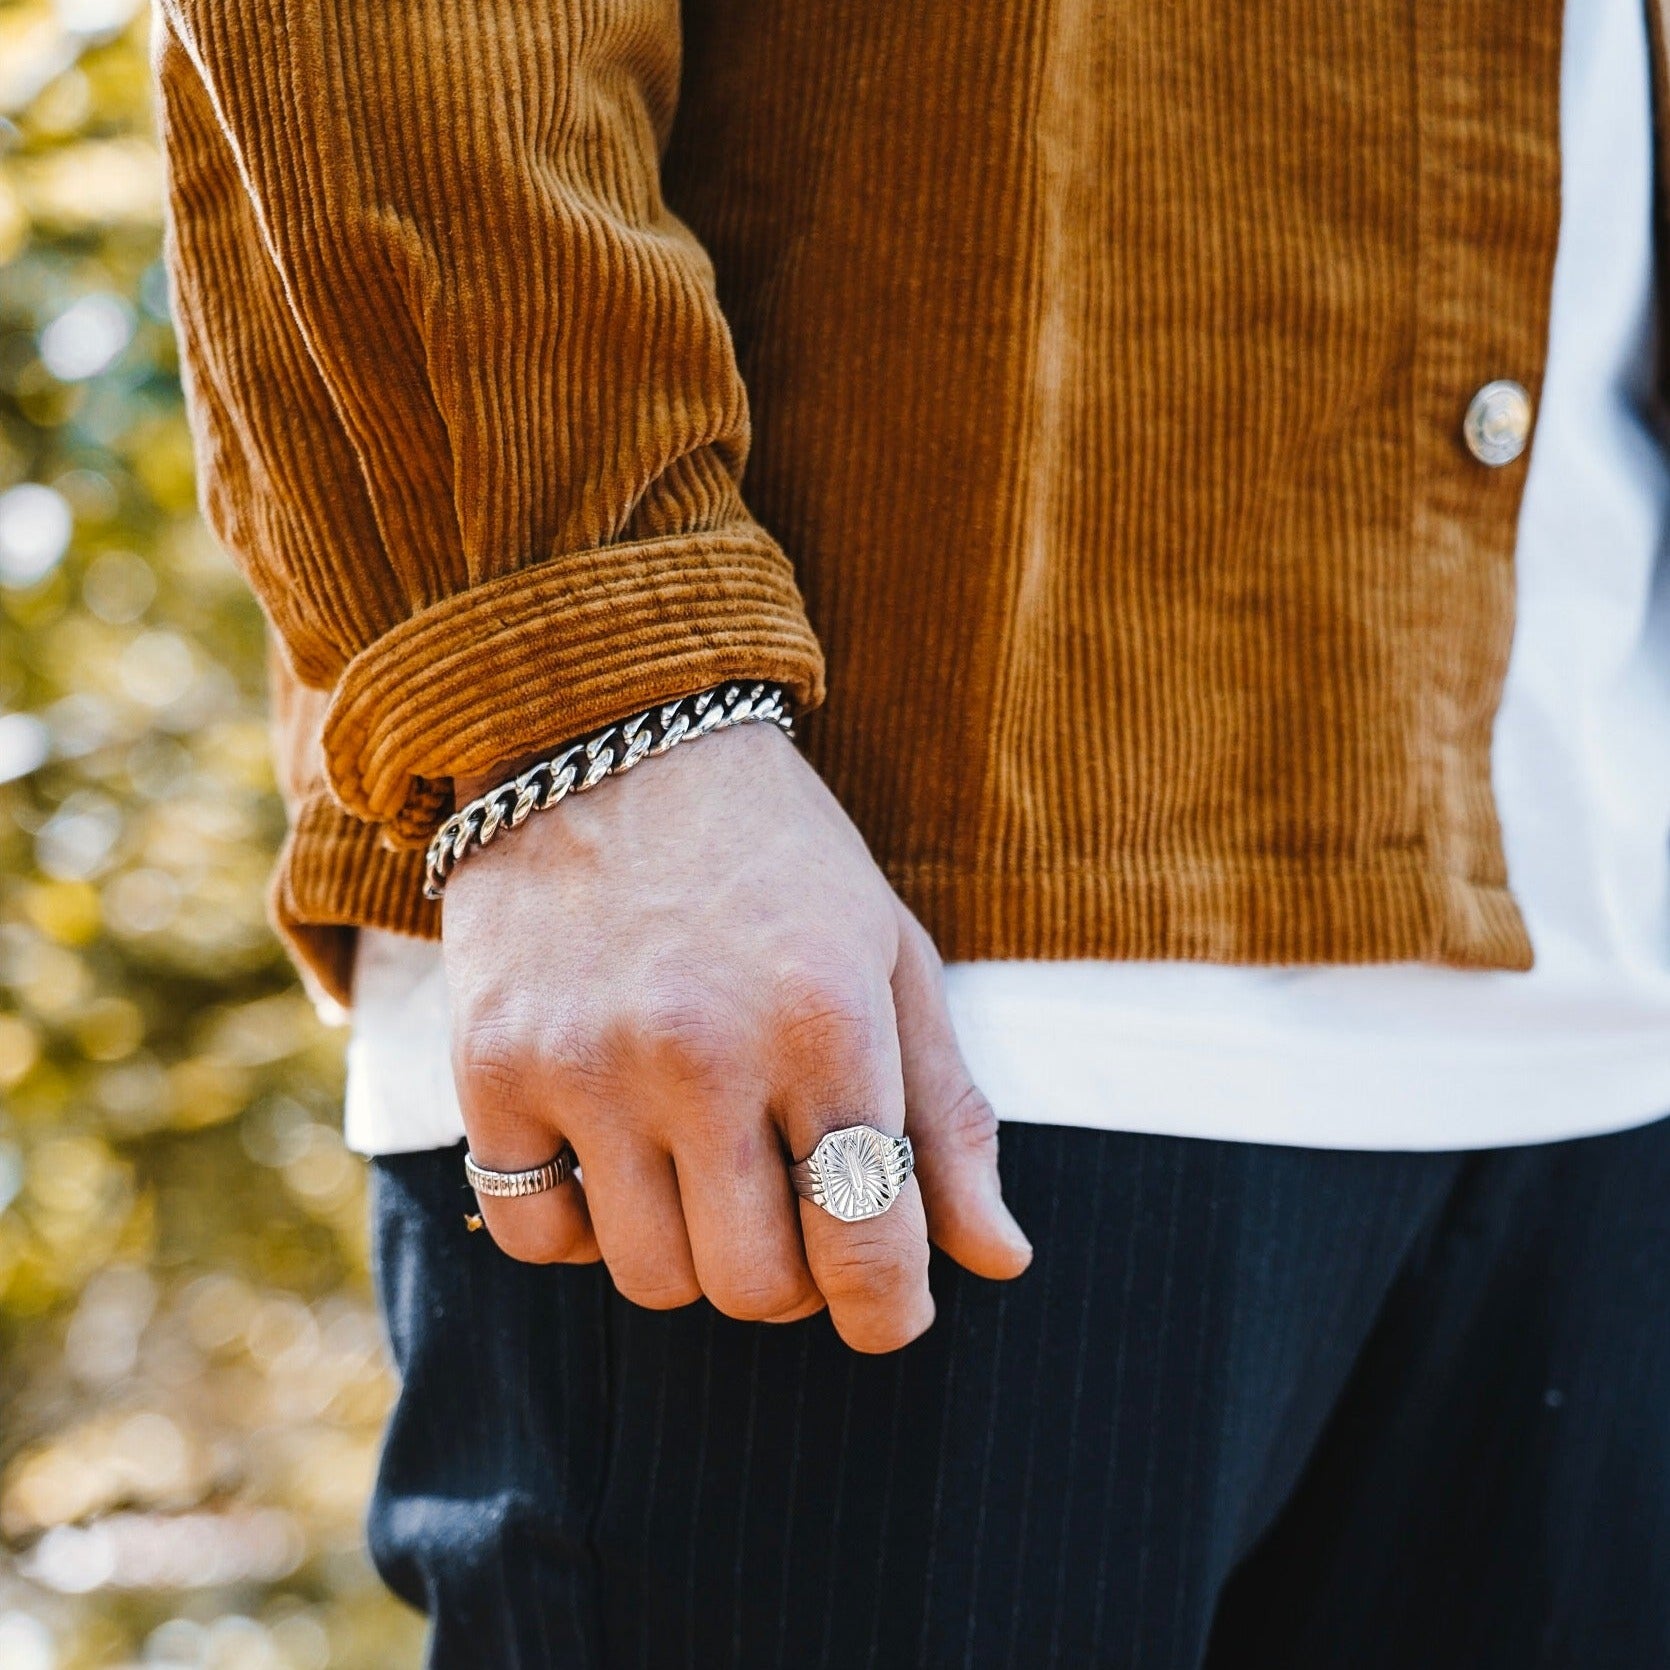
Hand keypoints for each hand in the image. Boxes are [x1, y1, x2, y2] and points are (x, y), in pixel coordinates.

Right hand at [442, 721, 1031, 1352]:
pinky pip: (536, 1234)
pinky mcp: (491, 1067)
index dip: (891, 1311)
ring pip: (649, 1279)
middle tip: (792, 1214)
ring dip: (693, 1255)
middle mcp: (704, 1052)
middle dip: (794, 1283)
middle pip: (755, 1288)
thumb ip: (946, 1114)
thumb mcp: (888, 956)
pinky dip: (583, 1229)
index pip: (868, 1244)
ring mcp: (586, 1065)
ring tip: (705, 1172)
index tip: (889, 1311)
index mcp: (828, 1021)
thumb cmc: (775, 855)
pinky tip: (613, 1159)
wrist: (606, 738)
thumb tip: (999, 1263)